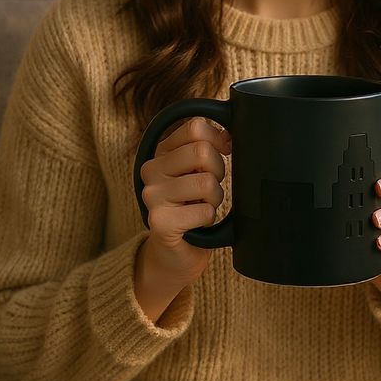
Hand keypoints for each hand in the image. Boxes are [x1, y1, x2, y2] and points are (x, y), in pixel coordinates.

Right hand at [134, 118, 230, 321]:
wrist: (176, 254)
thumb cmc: (192, 208)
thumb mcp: (199, 171)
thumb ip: (208, 148)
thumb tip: (229, 135)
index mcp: (162, 152)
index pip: (195, 127)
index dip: (218, 139)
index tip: (222, 154)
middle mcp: (151, 169)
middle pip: (202, 151)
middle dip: (219, 171)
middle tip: (209, 188)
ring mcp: (152, 195)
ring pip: (206, 182)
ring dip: (215, 198)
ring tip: (203, 206)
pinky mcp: (159, 222)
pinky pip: (204, 211)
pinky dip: (209, 217)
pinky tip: (198, 223)